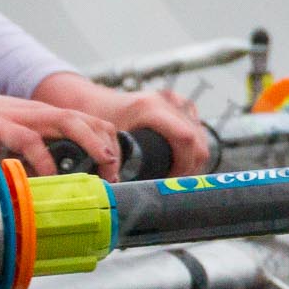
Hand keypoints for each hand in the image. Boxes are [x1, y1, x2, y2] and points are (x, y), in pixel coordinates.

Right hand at [0, 56, 125, 179]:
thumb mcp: (7, 144)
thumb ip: (27, 161)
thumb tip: (44, 188)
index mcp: (43, 117)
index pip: (88, 123)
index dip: (108, 144)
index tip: (115, 173)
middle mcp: (38, 114)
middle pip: (87, 120)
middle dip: (108, 147)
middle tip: (116, 176)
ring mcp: (20, 116)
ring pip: (67, 122)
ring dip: (91, 144)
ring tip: (103, 167)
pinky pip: (27, 139)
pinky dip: (43, 158)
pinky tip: (48, 176)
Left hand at [33, 74, 212, 176]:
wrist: (89, 98)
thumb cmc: (94, 117)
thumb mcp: (107, 141)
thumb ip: (118, 162)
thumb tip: (130, 189)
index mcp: (149, 108)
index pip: (186, 138)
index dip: (185, 164)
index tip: (172, 180)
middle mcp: (164, 101)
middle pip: (197, 137)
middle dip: (191, 164)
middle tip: (175, 181)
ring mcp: (170, 99)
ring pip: (199, 129)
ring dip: (193, 153)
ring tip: (177, 171)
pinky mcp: (172, 101)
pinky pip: (193, 120)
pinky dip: (193, 137)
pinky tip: (182, 152)